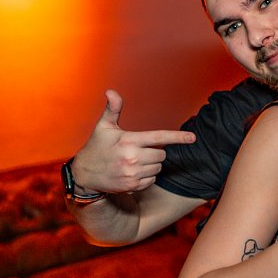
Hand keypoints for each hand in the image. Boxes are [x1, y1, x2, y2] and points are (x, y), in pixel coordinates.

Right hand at [70, 89, 195, 193]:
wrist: (84, 174)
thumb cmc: (97, 147)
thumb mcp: (104, 127)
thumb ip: (113, 109)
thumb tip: (111, 91)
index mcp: (129, 140)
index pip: (159, 137)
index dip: (178, 137)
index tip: (193, 138)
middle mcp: (132, 157)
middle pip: (162, 154)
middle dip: (154, 151)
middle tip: (137, 151)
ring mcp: (133, 173)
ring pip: (158, 167)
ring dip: (151, 164)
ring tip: (133, 162)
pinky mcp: (133, 185)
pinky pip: (152, 179)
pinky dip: (146, 176)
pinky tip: (132, 172)